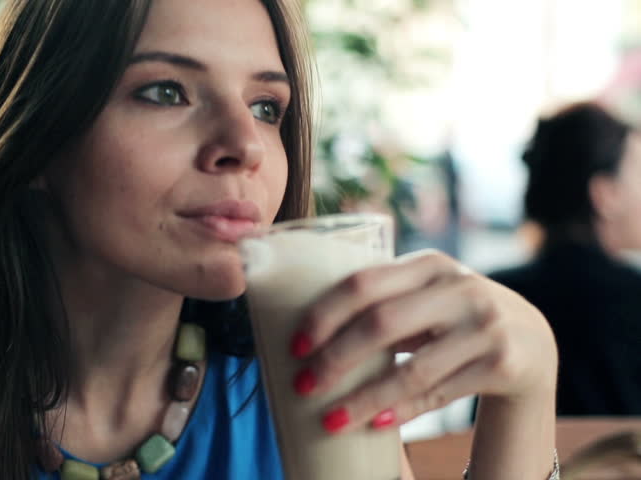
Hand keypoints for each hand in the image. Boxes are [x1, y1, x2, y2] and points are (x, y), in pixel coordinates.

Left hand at [290, 250, 557, 432]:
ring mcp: (484, 326)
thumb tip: (308, 328)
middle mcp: (459, 288)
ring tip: (330, 419)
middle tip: (304, 385)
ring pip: (411, 369)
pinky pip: (439, 393)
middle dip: (336, 358)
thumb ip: (383, 297)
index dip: (324, 314)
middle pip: (382, 324)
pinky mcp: (501, 363)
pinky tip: (376, 424)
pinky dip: (403, 410)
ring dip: (364, 398)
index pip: (364, 283)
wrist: (531, 339)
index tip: (295, 346)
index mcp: (428, 264)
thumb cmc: (453, 315)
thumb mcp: (427, 291)